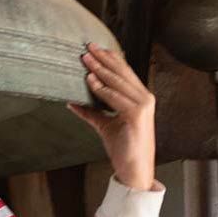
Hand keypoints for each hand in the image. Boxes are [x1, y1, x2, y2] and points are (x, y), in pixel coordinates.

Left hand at [69, 43, 156, 191]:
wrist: (134, 169)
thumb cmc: (123, 148)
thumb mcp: (105, 125)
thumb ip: (92, 113)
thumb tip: (73, 102)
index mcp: (140, 98)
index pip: (124, 72)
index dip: (109, 59)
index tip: (95, 49)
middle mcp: (144, 98)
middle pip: (122, 72)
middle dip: (103, 58)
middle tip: (88, 47)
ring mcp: (142, 106)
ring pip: (117, 82)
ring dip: (100, 69)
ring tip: (85, 59)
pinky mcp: (137, 115)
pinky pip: (115, 97)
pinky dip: (101, 88)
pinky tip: (90, 80)